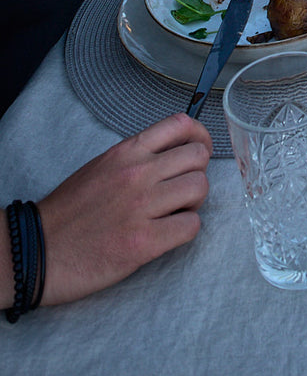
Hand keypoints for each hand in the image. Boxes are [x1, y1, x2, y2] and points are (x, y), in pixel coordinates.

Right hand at [29, 115, 211, 307]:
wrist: (37, 250)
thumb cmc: (69, 212)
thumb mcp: (101, 166)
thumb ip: (137, 157)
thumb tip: (173, 154)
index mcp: (126, 151)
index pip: (181, 124)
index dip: (200, 136)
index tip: (199, 150)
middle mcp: (137, 173)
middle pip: (199, 157)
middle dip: (196, 174)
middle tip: (181, 191)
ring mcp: (141, 207)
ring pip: (200, 189)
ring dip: (193, 203)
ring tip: (173, 214)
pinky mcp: (143, 243)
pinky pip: (191, 227)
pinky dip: (185, 230)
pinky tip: (167, 235)